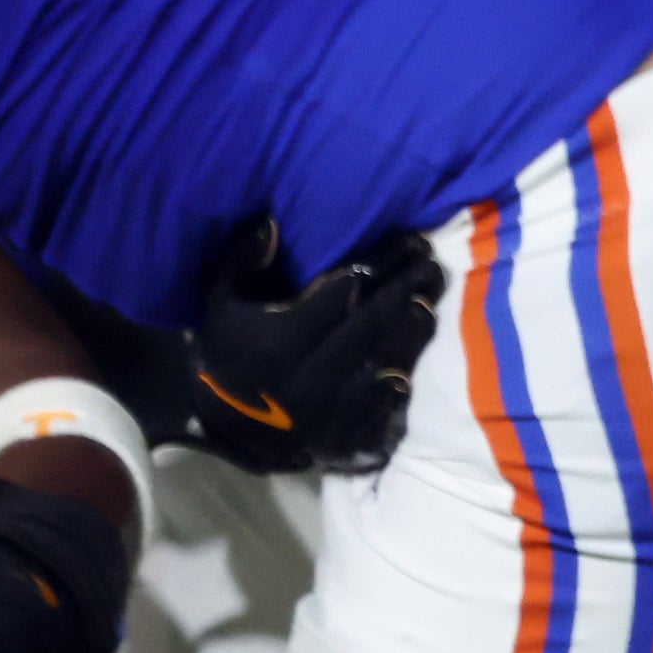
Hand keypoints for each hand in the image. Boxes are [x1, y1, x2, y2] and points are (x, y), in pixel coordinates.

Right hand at [173, 218, 441, 473]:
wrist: (222, 425)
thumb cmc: (226, 352)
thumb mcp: (221, 304)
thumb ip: (243, 261)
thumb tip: (270, 219)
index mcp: (284, 339)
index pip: (345, 291)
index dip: (381, 264)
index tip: (409, 243)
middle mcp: (312, 373)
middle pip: (374, 321)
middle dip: (406, 287)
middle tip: (431, 262)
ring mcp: (334, 407)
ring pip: (388, 357)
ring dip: (414, 325)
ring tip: (431, 294)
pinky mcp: (348, 434)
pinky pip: (389, 398)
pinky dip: (405, 368)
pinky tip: (419, 345)